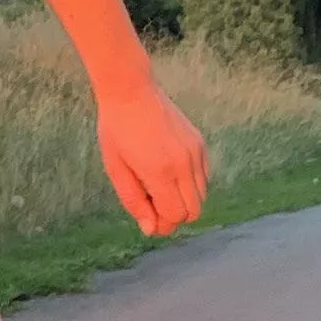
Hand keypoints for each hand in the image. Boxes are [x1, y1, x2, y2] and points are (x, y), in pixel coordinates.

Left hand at [96, 75, 207, 238]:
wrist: (131, 91)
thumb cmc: (116, 130)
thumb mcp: (116, 169)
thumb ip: (134, 201)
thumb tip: (150, 229)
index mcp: (160, 172)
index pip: (175, 215)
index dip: (163, 224)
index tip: (149, 219)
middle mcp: (184, 164)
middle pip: (194, 211)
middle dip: (174, 216)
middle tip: (153, 205)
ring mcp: (195, 152)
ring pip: (202, 196)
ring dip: (183, 199)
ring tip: (158, 186)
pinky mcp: (200, 143)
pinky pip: (204, 177)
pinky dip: (191, 184)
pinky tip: (169, 172)